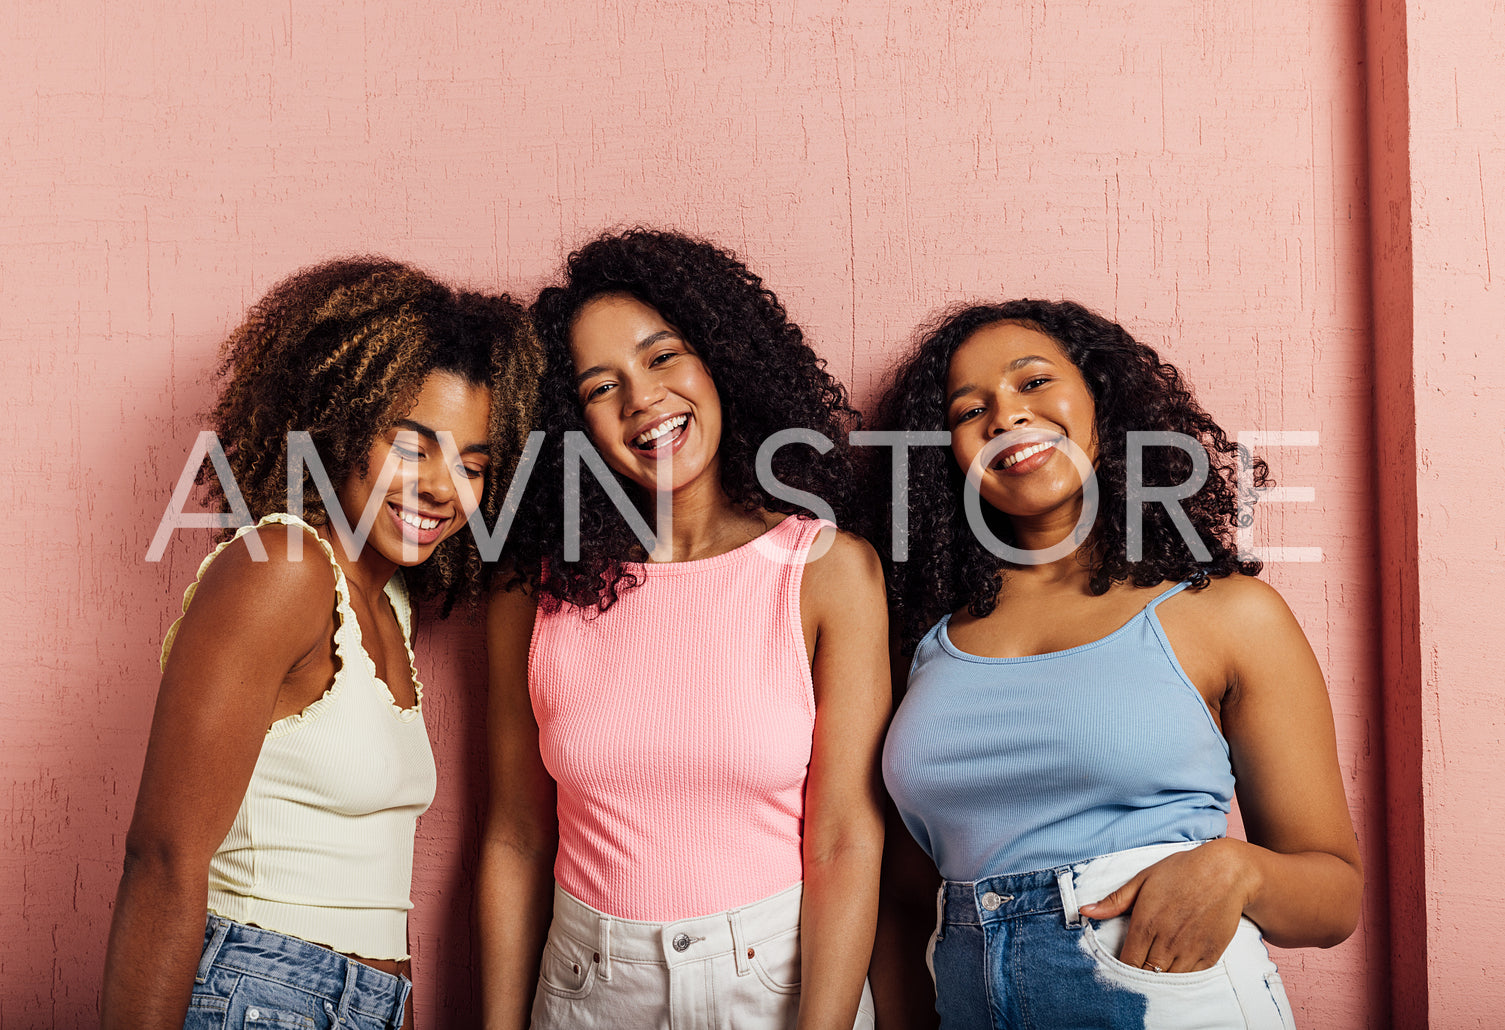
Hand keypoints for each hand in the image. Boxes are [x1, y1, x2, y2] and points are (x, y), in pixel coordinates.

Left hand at [1076, 839, 1258, 972]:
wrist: (1226, 873)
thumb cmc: (1181, 872)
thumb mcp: (1143, 879)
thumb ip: (1114, 901)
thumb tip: (1085, 911)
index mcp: (1146, 923)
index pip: (1128, 962)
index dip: (1121, 968)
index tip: (1119, 965)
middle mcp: (1167, 941)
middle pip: (1147, 975)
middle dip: (1138, 976)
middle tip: (1135, 970)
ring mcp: (1190, 950)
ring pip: (1168, 980)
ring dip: (1159, 978)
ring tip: (1154, 969)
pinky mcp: (1210, 955)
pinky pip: (1190, 978)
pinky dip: (1180, 976)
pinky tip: (1175, 967)